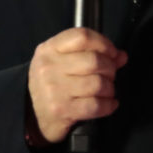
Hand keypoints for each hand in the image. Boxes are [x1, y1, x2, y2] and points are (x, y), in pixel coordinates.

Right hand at [28, 27, 127, 143]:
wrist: (32, 115)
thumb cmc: (52, 84)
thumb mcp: (63, 62)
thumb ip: (92, 53)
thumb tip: (121, 56)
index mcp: (49, 49)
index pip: (82, 36)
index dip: (103, 43)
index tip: (111, 52)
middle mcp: (49, 67)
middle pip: (94, 60)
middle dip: (110, 68)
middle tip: (109, 75)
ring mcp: (54, 89)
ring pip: (98, 83)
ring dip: (109, 88)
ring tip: (106, 90)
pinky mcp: (61, 110)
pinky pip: (96, 105)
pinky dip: (108, 105)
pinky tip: (109, 104)